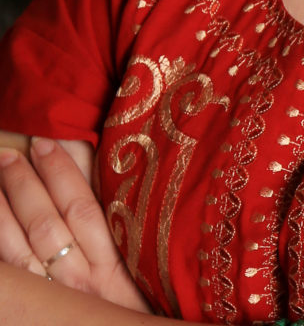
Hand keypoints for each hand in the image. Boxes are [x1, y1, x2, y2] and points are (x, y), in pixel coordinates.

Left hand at [0, 138, 149, 311]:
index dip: (62, 173)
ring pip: (20, 249)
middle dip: (26, 185)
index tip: (47, 144)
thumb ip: (123, 222)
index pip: (82, 208)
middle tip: (11, 156)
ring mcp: (54, 298)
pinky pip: (11, 273)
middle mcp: (80, 282)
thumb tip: (98, 171)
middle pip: (46, 225)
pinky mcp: (37, 307)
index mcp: (112, 264)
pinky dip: (0, 243)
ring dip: (4, 210)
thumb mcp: (142, 262)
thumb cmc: (142, 300)